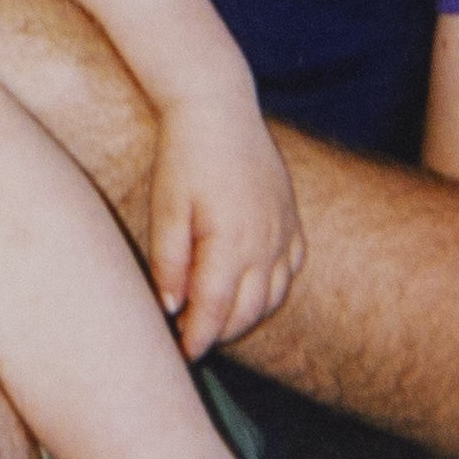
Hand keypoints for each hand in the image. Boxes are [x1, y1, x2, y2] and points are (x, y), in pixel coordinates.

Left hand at [152, 94, 305, 358]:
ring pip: (274, 295)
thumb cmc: (184, 154)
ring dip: (248, 314)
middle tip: (195, 340)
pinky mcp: (291, 216)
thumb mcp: (166, 206)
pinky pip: (292, 268)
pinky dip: (273, 288)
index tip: (182, 354)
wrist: (218, 104)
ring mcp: (284, 230)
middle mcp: (266, 242)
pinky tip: (253, 289)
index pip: (216, 309)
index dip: (198, 337)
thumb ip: (169, 260)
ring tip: (218, 319)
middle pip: (248, 310)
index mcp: (232, 242)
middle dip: (222, 331)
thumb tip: (170, 308)